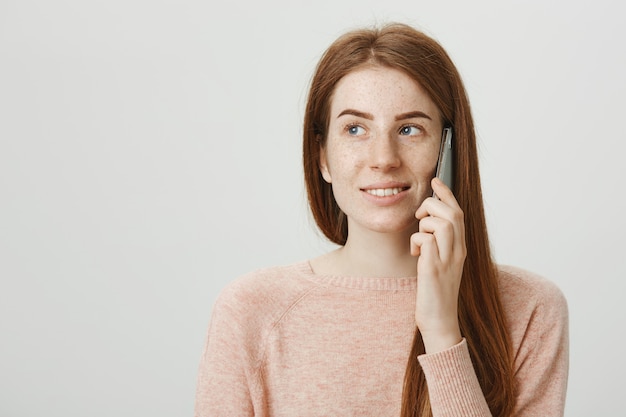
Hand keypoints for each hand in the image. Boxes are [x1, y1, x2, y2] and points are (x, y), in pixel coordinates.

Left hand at [410, 177, 465, 352]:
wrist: (440, 321)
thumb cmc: (437, 292)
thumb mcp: (441, 263)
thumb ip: (438, 243)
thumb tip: (425, 223)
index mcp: (460, 248)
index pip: (458, 212)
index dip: (446, 193)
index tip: (435, 181)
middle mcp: (458, 252)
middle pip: (452, 213)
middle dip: (432, 205)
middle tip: (419, 218)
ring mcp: (447, 260)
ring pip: (440, 223)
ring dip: (424, 225)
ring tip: (418, 240)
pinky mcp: (433, 270)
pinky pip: (425, 242)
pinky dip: (416, 241)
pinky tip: (415, 254)